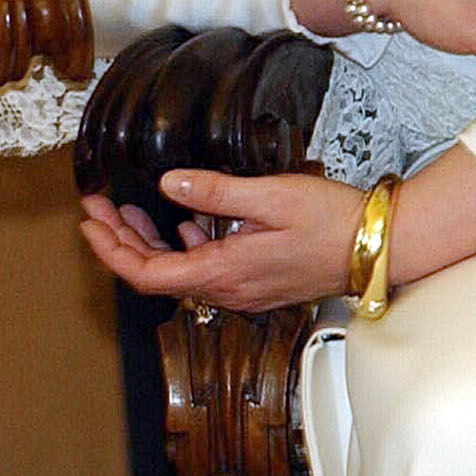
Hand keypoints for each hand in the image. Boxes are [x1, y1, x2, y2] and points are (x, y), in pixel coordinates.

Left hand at [77, 169, 358, 311]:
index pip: (146, 275)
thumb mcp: (270, 196)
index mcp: (225, 273)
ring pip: (179, 274)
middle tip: (100, 208)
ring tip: (129, 210)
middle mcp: (229, 290)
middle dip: (120, 241)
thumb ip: (214, 193)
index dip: (110, 250)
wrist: (385, 247)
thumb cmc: (335, 222)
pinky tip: (182, 223)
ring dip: (149, 244)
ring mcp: (244, 290)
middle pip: (156, 275)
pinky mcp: (257, 283)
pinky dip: (182, 248)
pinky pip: (206, 271)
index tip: (89, 221)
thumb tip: (168, 185)